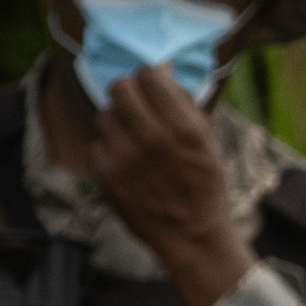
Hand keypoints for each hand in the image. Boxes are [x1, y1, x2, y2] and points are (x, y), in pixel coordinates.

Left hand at [87, 68, 258, 305]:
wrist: (191, 235)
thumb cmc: (203, 184)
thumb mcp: (208, 140)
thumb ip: (185, 102)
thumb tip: (162, 70)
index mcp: (183, 126)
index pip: (149, 74)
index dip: (150, 78)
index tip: (153, 87)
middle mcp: (152, 138)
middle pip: (119, 87)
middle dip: (129, 92)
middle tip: (137, 106)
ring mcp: (125, 157)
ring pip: (105, 114)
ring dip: (118, 121)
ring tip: (133, 139)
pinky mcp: (106, 175)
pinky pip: (97, 144)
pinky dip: (109, 150)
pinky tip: (126, 162)